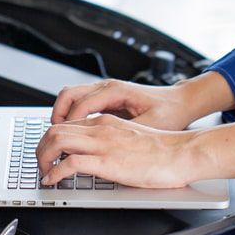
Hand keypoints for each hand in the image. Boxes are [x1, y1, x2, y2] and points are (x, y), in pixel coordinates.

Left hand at [36, 114, 234, 187]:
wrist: (182, 153)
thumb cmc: (164, 151)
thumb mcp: (131, 138)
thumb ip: (112, 141)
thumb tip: (98, 155)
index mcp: (106, 122)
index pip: (67, 124)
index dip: (51, 139)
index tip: (48, 153)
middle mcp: (100, 128)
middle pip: (55, 129)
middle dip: (40, 147)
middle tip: (40, 163)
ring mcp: (103, 144)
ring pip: (57, 141)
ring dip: (43, 158)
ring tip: (43, 172)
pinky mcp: (107, 161)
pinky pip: (70, 164)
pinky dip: (55, 173)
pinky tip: (53, 181)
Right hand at [50, 71, 234, 130]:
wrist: (182, 103)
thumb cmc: (170, 112)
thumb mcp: (150, 127)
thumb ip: (125, 134)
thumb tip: (104, 147)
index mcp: (115, 91)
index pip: (78, 105)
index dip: (66, 126)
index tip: (59, 144)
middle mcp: (107, 87)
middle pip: (67, 96)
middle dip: (56, 118)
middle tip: (51, 141)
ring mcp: (105, 91)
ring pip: (71, 97)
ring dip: (61, 116)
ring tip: (59, 139)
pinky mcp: (107, 98)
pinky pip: (80, 103)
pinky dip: (71, 117)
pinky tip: (73, 134)